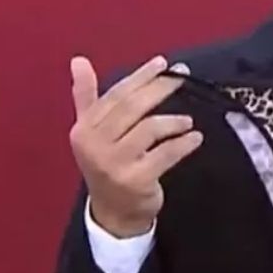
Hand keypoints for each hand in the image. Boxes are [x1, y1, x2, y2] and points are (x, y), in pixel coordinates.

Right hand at [68, 55, 202, 237]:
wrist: (113, 213)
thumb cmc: (106, 164)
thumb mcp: (91, 131)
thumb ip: (86, 95)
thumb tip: (78, 60)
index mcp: (84, 129)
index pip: (116, 95)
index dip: (141, 76)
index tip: (163, 63)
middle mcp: (95, 145)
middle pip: (132, 107)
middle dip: (160, 88)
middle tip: (182, 78)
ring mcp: (114, 164)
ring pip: (149, 129)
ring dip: (173, 121)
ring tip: (187, 121)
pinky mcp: (136, 180)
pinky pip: (165, 154)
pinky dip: (183, 144)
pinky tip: (194, 138)